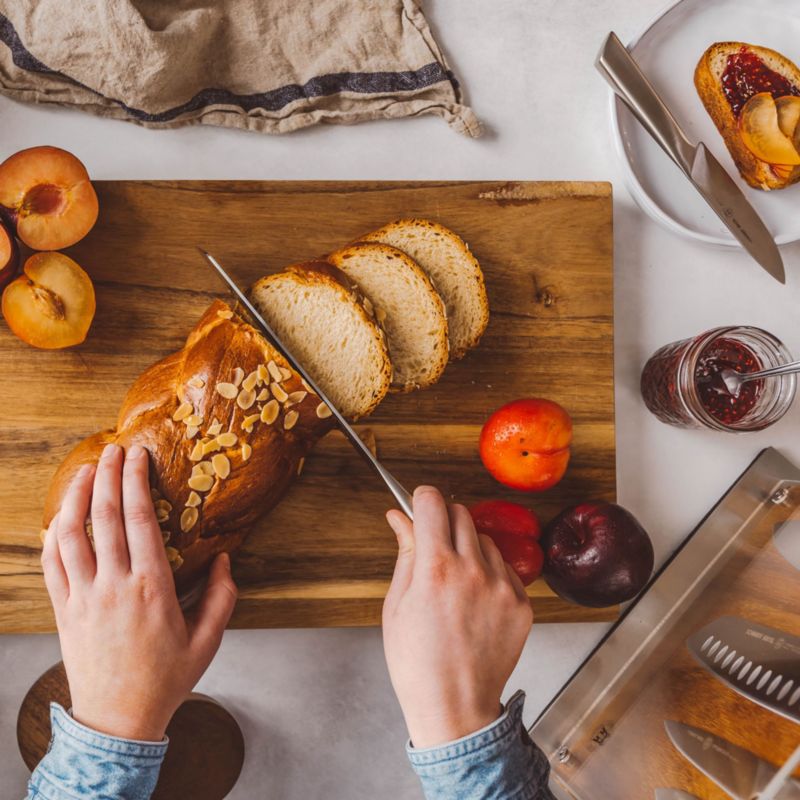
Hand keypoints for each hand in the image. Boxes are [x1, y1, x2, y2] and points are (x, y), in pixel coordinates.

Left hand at [41, 443, 237, 740]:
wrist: (118, 719)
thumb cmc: (166, 679)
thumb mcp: (208, 640)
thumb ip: (223, 597)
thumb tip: (227, 559)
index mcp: (152, 587)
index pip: (139, 520)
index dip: (135, 482)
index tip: (137, 456)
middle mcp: (114, 586)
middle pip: (103, 517)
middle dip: (106, 476)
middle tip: (112, 449)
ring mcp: (83, 597)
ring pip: (70, 535)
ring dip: (75, 497)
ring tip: (84, 471)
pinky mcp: (64, 611)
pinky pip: (51, 565)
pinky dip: (52, 535)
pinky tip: (59, 517)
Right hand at [382, 486, 532, 748]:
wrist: (455, 706)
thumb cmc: (416, 662)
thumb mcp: (397, 604)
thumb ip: (405, 552)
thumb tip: (398, 517)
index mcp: (436, 569)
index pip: (432, 503)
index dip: (421, 499)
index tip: (418, 503)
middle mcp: (473, 571)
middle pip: (461, 513)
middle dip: (443, 520)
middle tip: (433, 545)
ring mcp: (503, 587)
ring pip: (484, 539)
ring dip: (468, 546)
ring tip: (454, 582)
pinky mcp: (522, 603)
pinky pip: (505, 567)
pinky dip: (489, 572)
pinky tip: (474, 599)